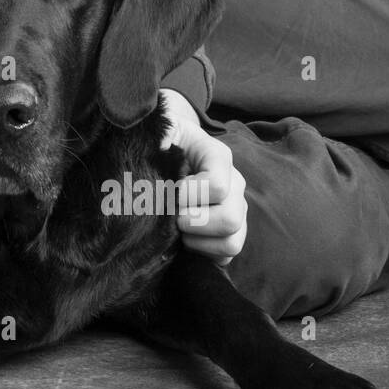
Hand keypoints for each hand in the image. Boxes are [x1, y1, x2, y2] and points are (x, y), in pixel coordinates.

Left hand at [159, 88, 246, 264]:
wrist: (166, 149)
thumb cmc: (160, 142)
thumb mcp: (159, 133)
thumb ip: (158, 143)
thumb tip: (152, 167)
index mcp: (218, 157)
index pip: (216, 185)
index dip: (186, 196)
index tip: (166, 194)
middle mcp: (234, 184)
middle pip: (230, 218)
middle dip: (193, 222)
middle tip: (171, 216)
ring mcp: (236, 209)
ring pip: (232, 241)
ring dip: (198, 241)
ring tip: (177, 228)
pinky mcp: (230, 232)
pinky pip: (227, 255)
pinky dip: (203, 253)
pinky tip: (183, 240)